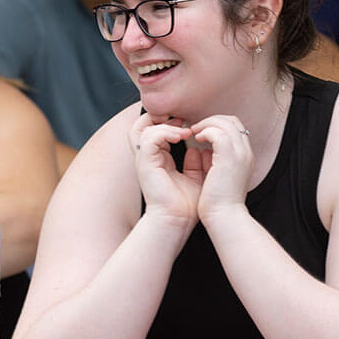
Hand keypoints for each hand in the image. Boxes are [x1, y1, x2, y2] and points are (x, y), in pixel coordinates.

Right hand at [129, 113, 202, 228]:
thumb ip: (195, 163)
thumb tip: (197, 149)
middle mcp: (147, 158)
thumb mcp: (195, 178)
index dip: (170, 123)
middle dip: (160, 118)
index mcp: (157, 160)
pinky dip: (165, 133)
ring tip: (184, 130)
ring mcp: (144, 160)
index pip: (154, 131)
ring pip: (143, 128)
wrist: (178, 221)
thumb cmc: (186, 205)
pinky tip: (181, 137)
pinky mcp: (144, 163)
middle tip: (182, 119)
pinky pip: (149, 138)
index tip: (190, 124)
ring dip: (165, 125)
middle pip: (141, 125)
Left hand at [189, 115, 253, 225]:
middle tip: (196, 129)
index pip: (235, 128)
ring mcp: (240, 154)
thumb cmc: (218, 203)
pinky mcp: (229, 158)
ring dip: (207, 124)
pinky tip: (197, 140)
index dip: (218, 125)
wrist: (225, 217)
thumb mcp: (218, 177)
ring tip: (194, 133)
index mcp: (245, 157)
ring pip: (225, 123)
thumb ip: (214, 162)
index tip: (202, 133)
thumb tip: (202, 151)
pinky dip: (206, 132)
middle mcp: (246, 152)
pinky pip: (218, 133)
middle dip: (212, 120)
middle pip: (232, 121)